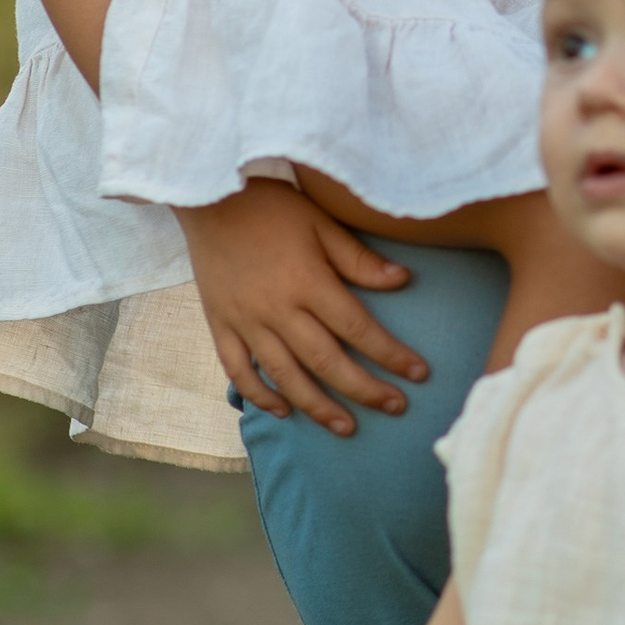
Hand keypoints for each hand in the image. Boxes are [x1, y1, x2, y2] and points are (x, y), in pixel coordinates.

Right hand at [180, 179, 425, 428]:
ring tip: (347, 427)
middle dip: (365, 390)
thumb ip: (358, 258)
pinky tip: (282, 410)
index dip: (390, 354)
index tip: (419, 374)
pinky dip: (260, 394)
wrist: (206, 196)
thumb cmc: (270, 205)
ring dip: (318, 406)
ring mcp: (245, 321)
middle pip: (327, 361)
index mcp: (307, 281)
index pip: (357, 328)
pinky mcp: (220, 324)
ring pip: (286, 376)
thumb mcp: (320, 221)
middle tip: (396, 408)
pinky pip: (239, 370)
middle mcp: (277, 309)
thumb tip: (403, 281)